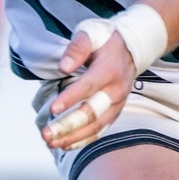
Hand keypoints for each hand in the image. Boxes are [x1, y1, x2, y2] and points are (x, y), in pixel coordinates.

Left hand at [36, 23, 135, 149]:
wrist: (132, 48)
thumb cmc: (105, 40)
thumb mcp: (91, 34)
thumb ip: (77, 48)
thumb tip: (64, 66)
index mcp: (109, 70)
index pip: (88, 87)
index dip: (70, 99)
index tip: (52, 109)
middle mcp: (116, 90)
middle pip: (91, 112)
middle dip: (67, 125)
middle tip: (46, 134)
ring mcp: (117, 104)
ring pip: (96, 126)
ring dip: (73, 137)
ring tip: (51, 143)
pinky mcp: (115, 112)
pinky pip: (101, 130)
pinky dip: (84, 140)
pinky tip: (65, 145)